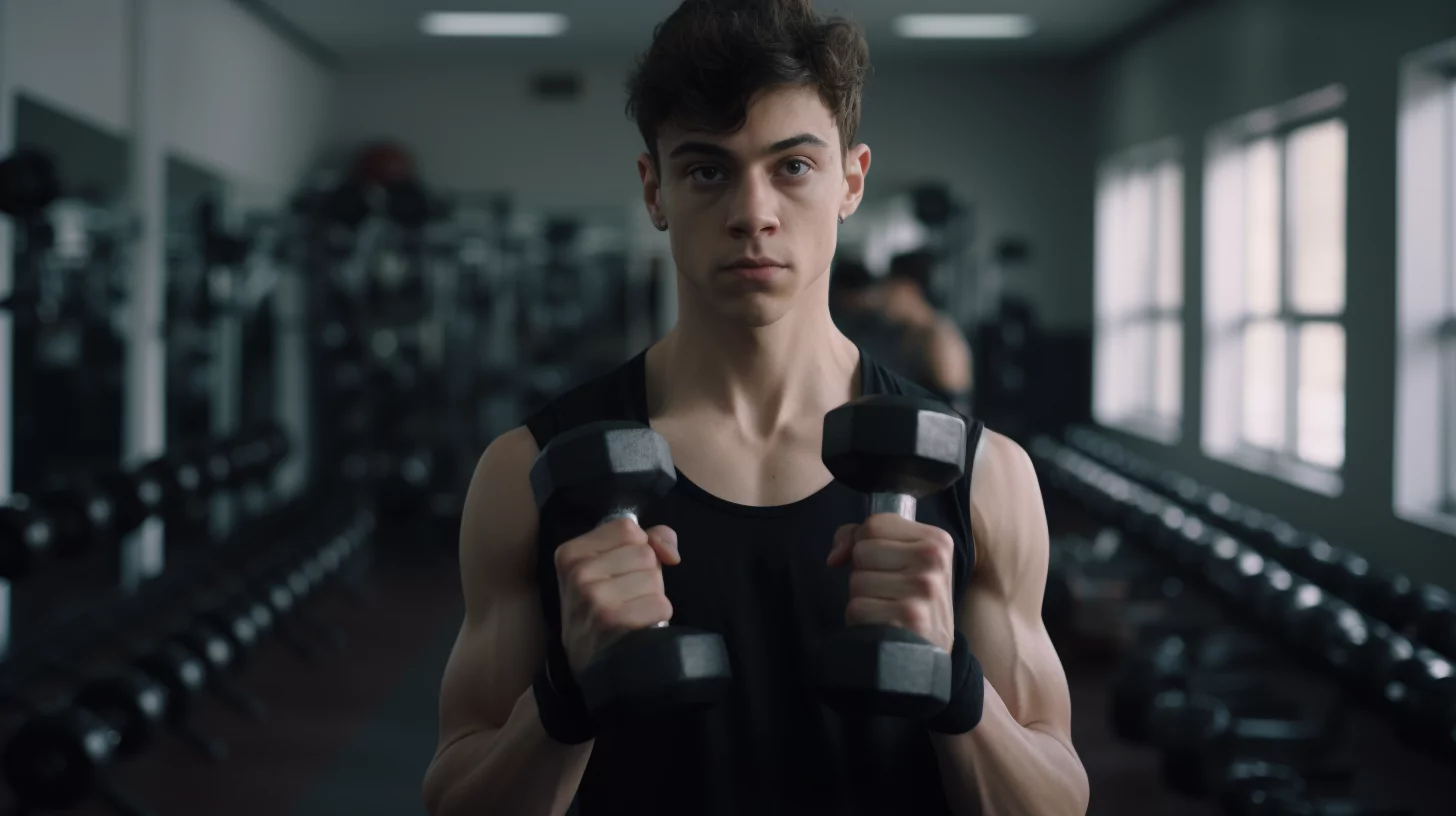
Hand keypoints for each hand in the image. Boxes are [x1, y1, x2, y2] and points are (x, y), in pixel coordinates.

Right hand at [554, 518, 679, 676]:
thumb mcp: (609, 568)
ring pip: (654, 578)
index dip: (639, 547)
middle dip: (645, 575)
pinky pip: (660, 604)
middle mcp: (579, 572)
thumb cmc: (604, 609)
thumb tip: (670, 551)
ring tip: (631, 612)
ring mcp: (594, 597)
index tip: (625, 570)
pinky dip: (657, 617)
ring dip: (652, 597)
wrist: (591, 664)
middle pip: (644, 553)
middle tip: (625, 597)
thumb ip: (646, 540)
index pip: (628, 528)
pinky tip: (639, 627)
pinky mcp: (614, 621)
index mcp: (571, 553)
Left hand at [826, 513, 955, 653]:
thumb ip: (864, 538)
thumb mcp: (905, 561)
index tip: (877, 563)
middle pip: (862, 550)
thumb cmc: (911, 600)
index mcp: (937, 540)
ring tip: (886, 609)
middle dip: (864, 573)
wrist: (930, 655)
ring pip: (856, 579)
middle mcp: (933, 560)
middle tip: (887, 592)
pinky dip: (860, 619)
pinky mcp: (908, 617)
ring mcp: (923, 589)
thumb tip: (835, 557)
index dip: (862, 543)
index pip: (875, 524)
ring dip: (862, 597)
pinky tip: (881, 625)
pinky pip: (856, 607)